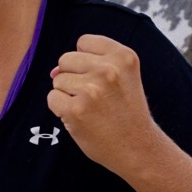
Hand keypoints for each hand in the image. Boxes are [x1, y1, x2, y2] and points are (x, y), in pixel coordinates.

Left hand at [47, 33, 162, 177]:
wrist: (138, 148)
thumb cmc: (126, 112)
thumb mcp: (123, 76)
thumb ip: (92, 64)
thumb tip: (54, 71)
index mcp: (123, 56)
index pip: (83, 42)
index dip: (86, 61)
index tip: (101, 79)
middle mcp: (108, 69)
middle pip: (66, 59)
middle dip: (74, 77)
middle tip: (96, 97)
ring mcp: (92, 89)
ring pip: (58, 80)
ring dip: (68, 95)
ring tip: (91, 109)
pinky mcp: (76, 110)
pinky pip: (52, 99)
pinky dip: (61, 110)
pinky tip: (81, 118)